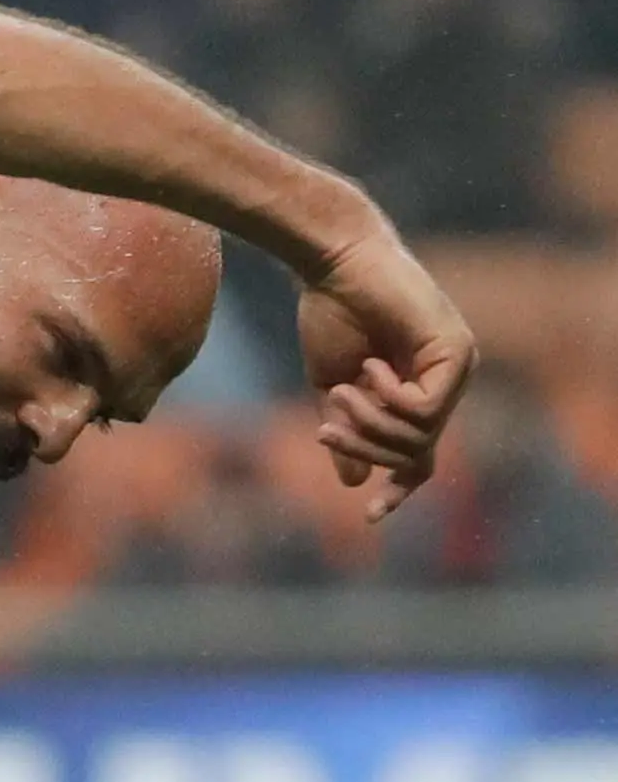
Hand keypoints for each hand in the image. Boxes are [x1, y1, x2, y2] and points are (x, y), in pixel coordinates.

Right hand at [297, 237, 474, 521]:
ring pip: (420, 435)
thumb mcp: (330, 385)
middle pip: (416, 453)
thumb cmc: (329, 313)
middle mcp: (447, 381)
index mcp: (418, 390)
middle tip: (324, 429)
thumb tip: (352, 481)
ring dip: (371, 424)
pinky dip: (391, 399)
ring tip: (340, 393)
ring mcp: (457, 366)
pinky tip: (371, 368)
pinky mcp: (457, 352)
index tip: (370, 517)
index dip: (398, 489)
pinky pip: (425, 409)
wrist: (334, 264)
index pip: (420, 456)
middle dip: (365, 447)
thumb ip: (346, 429)